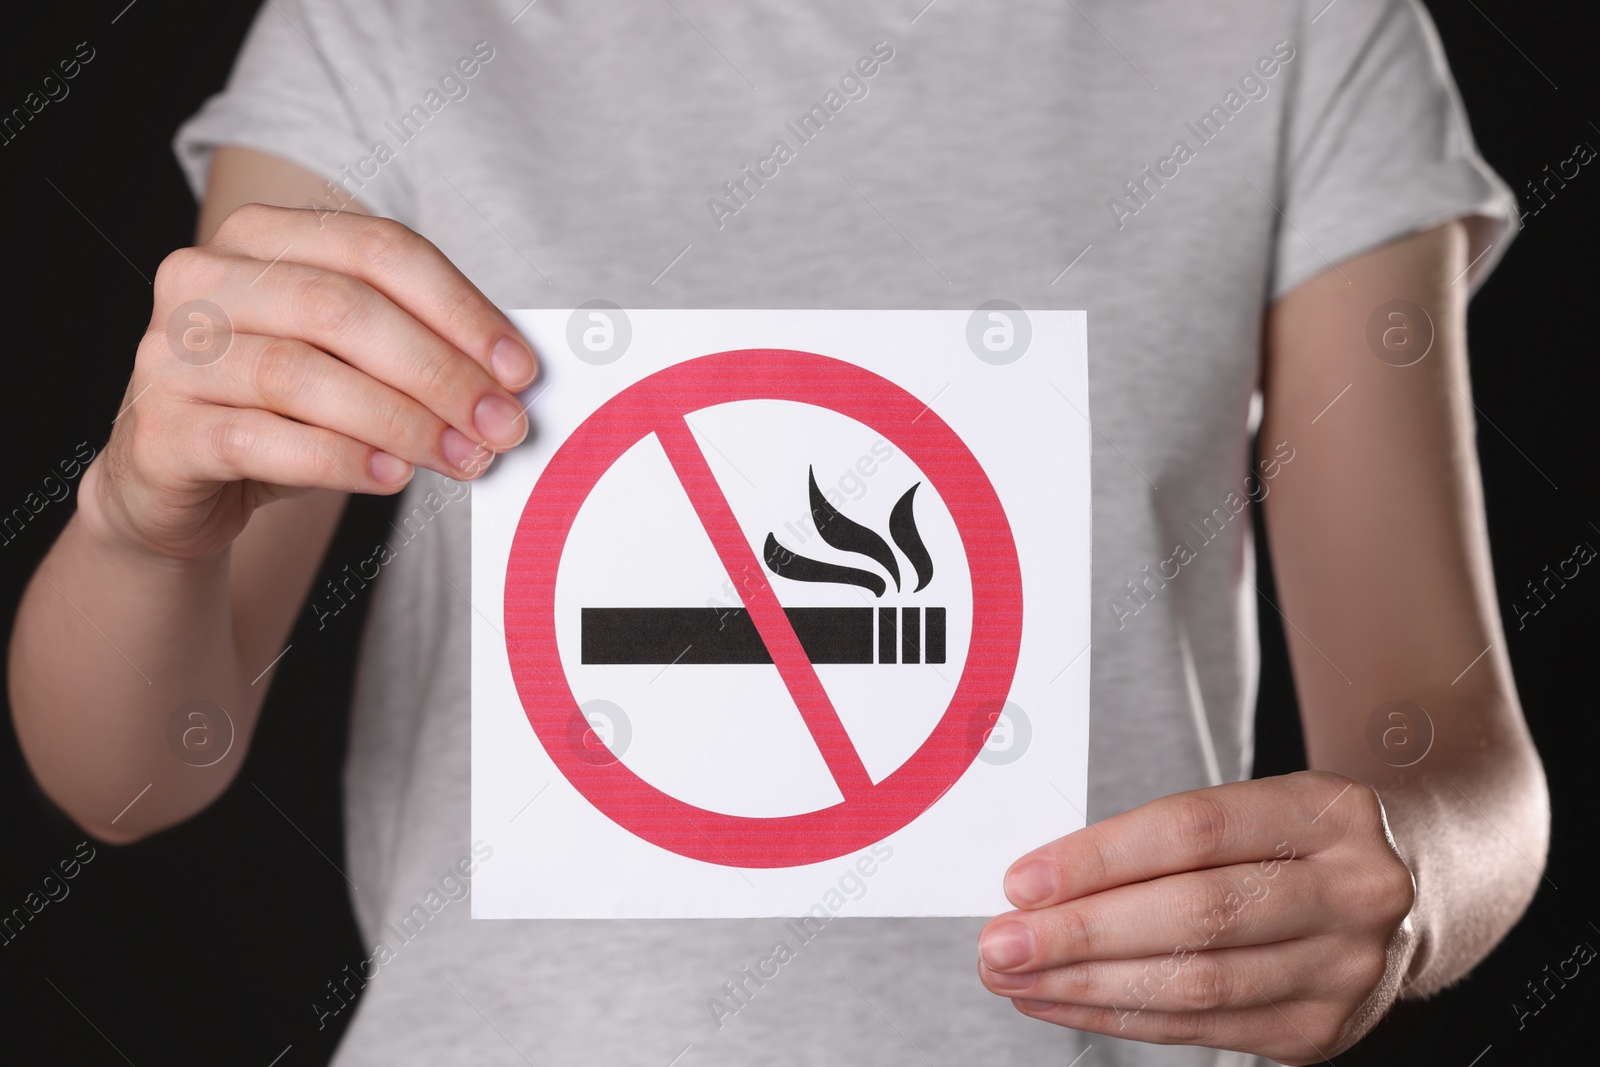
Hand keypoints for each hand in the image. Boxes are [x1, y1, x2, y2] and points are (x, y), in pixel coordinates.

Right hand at [83, 205, 537, 559]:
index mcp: (262, 235)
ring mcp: (172, 353)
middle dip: (439, 371)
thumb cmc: (284, 410)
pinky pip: (259, 441)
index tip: (521, 369)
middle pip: (342, 308)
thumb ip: (418, 350)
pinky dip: (337, 460)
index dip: (461, 308)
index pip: (379, 249)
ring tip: (462, 458)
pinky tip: (391, 477)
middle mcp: (205, 278)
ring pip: (300, 375)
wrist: (179, 483)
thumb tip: (510, 380)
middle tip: (502, 424)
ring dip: (400, 421)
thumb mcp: (353, 363)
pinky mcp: (160, 431)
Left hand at [977, 771, 1417, 1063]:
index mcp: (1328, 813)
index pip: (1194, 832)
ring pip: (1198, 984)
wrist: (1424, 885)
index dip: (1100, 859)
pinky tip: (1063, 1001)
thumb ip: (1169, 838)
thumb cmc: (1306, 837)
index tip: (1022, 880)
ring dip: (1088, 986)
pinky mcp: (1321, 1031)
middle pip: (1196, 916)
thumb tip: (1044, 882)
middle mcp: (1352, 892)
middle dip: (1082, 935)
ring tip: (1015, 977)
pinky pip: (1204, 1028)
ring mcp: (1345, 970)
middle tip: (1000, 942)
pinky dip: (1122, 1017)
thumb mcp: (1263, 804)